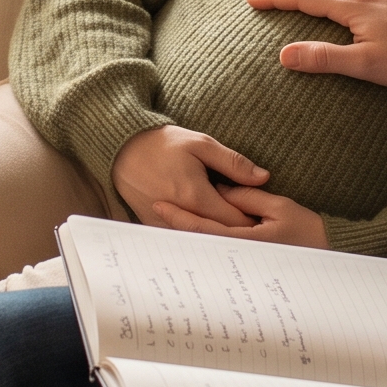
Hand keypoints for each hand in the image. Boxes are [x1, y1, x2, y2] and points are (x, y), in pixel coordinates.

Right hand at [114, 124, 265, 229]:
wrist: (122, 150)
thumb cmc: (163, 144)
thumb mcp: (201, 144)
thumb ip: (234, 163)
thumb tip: (264, 177)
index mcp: (196, 196)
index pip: (235, 222)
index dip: (253, 222)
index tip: (264, 217)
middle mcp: (180, 216)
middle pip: (220, 236)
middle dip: (240, 233)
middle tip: (256, 226)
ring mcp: (165, 224)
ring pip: (201, 242)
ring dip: (218, 236)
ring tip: (235, 230)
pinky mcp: (154, 227)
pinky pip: (182, 239)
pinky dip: (197, 236)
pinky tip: (207, 227)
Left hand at [157, 184, 329, 249]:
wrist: (330, 253)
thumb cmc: (308, 230)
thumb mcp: (280, 206)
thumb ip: (247, 197)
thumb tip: (220, 190)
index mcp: (247, 242)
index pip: (204, 229)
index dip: (179, 217)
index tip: (159, 205)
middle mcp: (241, 258)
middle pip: (198, 245)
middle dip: (173, 231)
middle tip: (150, 216)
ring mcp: (242, 265)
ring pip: (205, 252)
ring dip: (183, 239)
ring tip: (159, 225)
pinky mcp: (247, 266)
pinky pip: (217, 255)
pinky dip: (199, 245)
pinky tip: (185, 236)